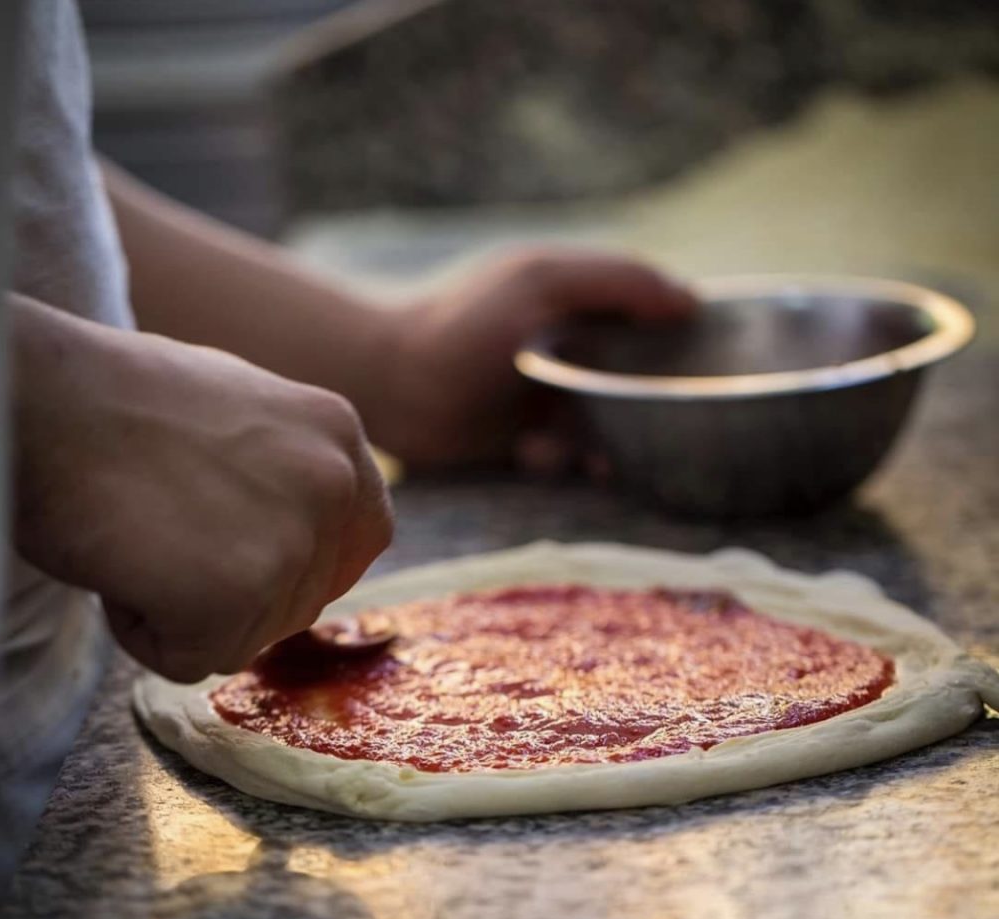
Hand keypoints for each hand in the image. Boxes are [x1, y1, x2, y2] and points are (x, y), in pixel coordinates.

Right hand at [11, 296, 391, 681]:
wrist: (42, 394)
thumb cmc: (118, 400)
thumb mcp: (244, 414)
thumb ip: (288, 472)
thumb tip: (299, 527)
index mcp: (337, 435)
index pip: (363, 537)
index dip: (307, 565)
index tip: (252, 563)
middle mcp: (333, 483)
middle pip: (304, 599)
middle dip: (236, 593)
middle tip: (163, 534)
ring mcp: (292, 538)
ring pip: (250, 635)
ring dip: (186, 610)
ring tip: (139, 537)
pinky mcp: (237, 592)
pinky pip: (194, 659)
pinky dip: (146, 633)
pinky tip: (121, 566)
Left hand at [378, 248, 695, 470]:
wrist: (392, 382)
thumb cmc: (463, 321)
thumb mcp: (541, 280)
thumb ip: (616, 279)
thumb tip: (690, 300)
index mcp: (582, 302)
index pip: (655, 318)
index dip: (685, 342)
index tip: (706, 369)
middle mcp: (574, 350)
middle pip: (639, 382)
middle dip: (641, 409)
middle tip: (643, 429)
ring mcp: (552, 397)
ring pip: (608, 429)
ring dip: (596, 442)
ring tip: (555, 439)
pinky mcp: (529, 438)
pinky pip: (570, 457)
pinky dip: (559, 458)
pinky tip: (529, 450)